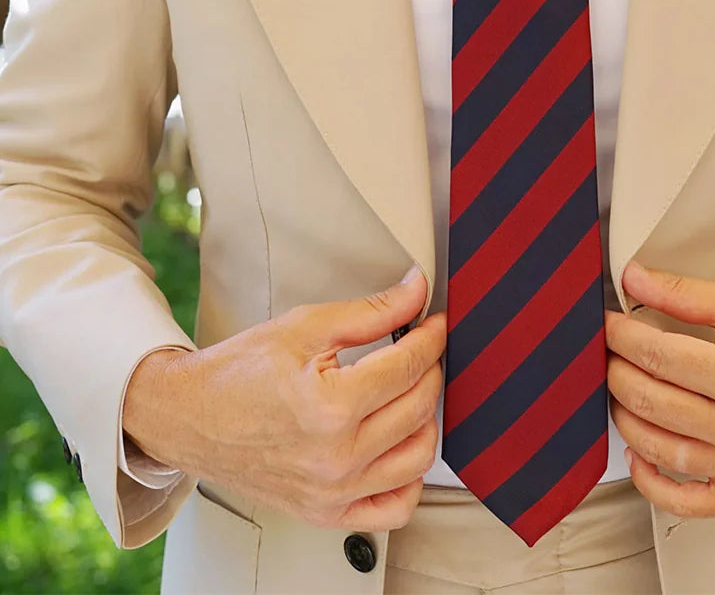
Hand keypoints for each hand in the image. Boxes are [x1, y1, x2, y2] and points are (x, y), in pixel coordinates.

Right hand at [122, 267, 445, 530]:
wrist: (188, 417)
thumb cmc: (238, 373)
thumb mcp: (305, 326)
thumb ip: (371, 311)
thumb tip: (415, 292)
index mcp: (329, 407)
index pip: (409, 366)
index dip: (430, 336)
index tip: (434, 323)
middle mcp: (335, 458)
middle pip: (420, 407)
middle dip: (429, 368)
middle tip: (418, 348)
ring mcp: (333, 493)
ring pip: (418, 458)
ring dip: (426, 418)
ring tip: (409, 391)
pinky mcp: (327, 513)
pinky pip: (394, 510)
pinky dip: (409, 478)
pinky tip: (398, 445)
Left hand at [604, 260, 714, 518]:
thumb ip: (686, 293)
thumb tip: (632, 279)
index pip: (659, 356)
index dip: (621, 335)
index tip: (606, 322)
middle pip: (652, 401)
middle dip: (616, 371)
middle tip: (606, 353)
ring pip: (660, 449)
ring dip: (625, 417)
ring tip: (618, 391)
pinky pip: (689, 502)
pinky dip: (653, 484)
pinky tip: (637, 454)